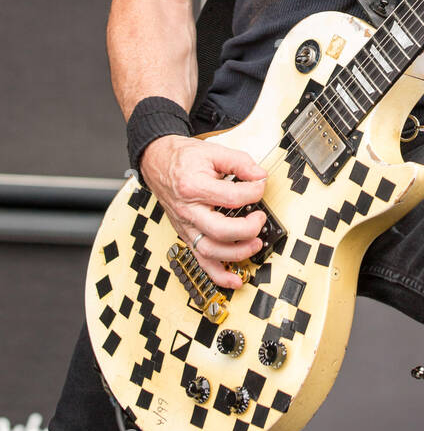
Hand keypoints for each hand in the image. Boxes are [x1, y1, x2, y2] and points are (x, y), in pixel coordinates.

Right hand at [139, 134, 268, 289]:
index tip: (260, 185)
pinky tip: (234, 279)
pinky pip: (200, 261)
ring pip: (210, 251)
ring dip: (236, 253)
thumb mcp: (213, 151)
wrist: (157, 162)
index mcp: (194, 186)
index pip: (231, 197)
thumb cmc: (182, 158)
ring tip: (255, 244)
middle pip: (219, 230)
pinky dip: (218, 274)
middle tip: (260, 219)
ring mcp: (186, 226)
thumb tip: (259, 176)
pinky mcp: (186, 235)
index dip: (253, 192)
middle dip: (246, 229)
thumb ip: (239, 162)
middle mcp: (188, 210)